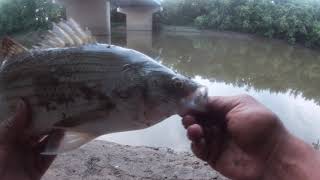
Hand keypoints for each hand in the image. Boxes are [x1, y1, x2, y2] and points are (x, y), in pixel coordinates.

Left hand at [0, 100, 55, 179]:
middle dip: (44, 119)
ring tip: (63, 116)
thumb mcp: (0, 142)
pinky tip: (62, 134)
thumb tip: (22, 103)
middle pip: (34, 130)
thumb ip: (12, 124)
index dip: (28, 110)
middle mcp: (18, 146)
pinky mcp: (38, 168)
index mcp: (6, 139)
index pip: (19, 121)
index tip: (39, 97)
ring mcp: (29, 157)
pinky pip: (50, 155)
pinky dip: (57, 145)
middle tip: (56, 104)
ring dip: (53, 131)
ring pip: (44, 141)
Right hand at [182, 95, 319, 179]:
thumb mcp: (239, 104)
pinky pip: (199, 149)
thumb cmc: (258, 126)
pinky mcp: (213, 156)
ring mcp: (216, 141)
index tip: (184, 104)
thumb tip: (196, 100)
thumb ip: (217, 102)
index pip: (205, 106)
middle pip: (198, 119)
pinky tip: (198, 140)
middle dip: (190, 116)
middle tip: (187, 117)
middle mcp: (219, 125)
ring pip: (195, 134)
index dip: (194, 105)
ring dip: (191, 129)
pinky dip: (195, 144)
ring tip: (194, 129)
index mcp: (227, 111)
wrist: (271, 156)